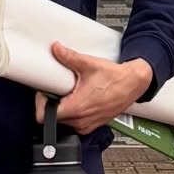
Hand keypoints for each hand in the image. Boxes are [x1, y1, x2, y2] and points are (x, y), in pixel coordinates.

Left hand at [34, 43, 153, 135]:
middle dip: (51, 103)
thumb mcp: (89, 64)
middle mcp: (81, 121)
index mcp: (77, 108)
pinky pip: (75, 122)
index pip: (45, 117)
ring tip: (68, 92)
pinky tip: (77, 97)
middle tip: (55, 88)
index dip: (40, 103)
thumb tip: (56, 49)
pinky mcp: (92, 125)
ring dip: (62, 108)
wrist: (133, 85)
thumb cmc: (115, 78)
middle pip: (54, 118)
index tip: (43, 91)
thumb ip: (70, 57)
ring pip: (64, 121)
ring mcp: (87, 125)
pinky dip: (72, 111)